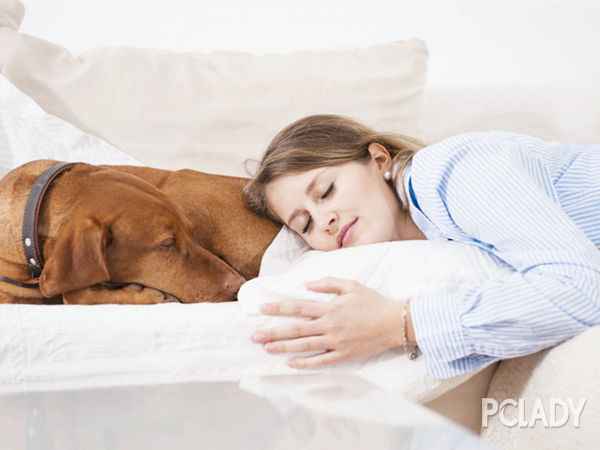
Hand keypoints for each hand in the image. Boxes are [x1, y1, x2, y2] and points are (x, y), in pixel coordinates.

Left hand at [251, 277, 410, 368]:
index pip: (297, 307)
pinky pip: (320, 361)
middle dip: (273, 332)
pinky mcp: (343, 355)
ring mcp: (335, 343)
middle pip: (296, 329)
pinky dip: (305, 363)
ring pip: (304, 346)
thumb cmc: (373, 302)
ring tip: (266, 348)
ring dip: (283, 347)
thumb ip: (327, 284)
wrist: (395, 323)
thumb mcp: (351, 285)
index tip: (260, 308)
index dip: (278, 308)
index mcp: (329, 308)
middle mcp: (329, 326)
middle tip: (254, 336)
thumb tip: (307, 284)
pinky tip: (290, 363)